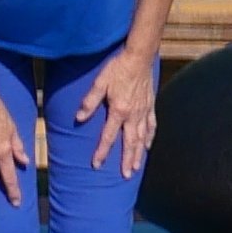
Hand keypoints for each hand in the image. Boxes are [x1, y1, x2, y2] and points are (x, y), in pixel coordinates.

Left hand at [74, 50, 158, 173]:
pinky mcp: (150, 107)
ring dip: (138, 154)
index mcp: (119, 110)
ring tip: (136, 168)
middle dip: (126, 160)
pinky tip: (148, 146)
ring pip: (142, 138)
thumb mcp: (100, 83)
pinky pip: (152, 126)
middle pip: (130, 142)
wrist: (139, 57)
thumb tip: (79, 117)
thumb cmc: (117, 68)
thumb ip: (90, 102)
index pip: (109, 136)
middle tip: (125, 175)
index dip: (102, 152)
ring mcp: (144, 112)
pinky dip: (150, 138)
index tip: (96, 165)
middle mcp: (133, 115)